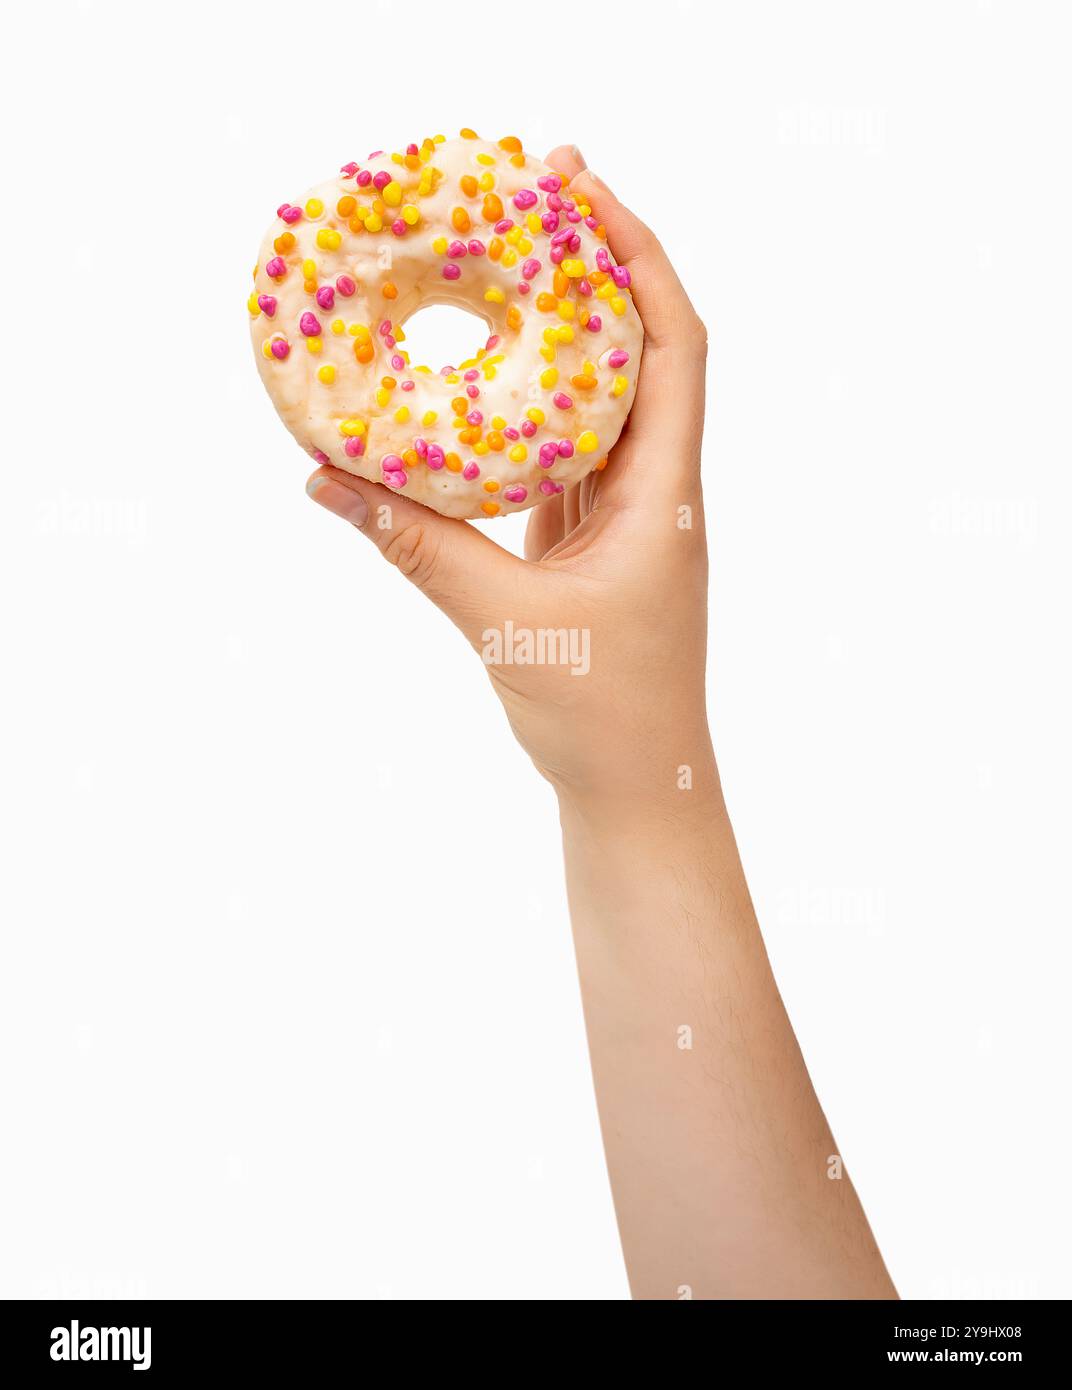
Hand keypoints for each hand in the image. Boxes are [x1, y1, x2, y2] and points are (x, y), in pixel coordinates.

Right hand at [307, 146, 711, 807]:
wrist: (638, 788)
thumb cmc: (604, 715)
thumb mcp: (506, 623)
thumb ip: (418, 549)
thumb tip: (325, 482)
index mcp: (665, 494)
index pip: (672, 344)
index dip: (635, 255)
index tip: (577, 187)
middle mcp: (654, 487)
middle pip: (639, 346)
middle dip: (590, 263)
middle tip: (525, 192)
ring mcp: (620, 511)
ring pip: (597, 394)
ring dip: (559, 326)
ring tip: (498, 259)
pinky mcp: (584, 538)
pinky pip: (556, 447)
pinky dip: (523, 402)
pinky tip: (477, 373)